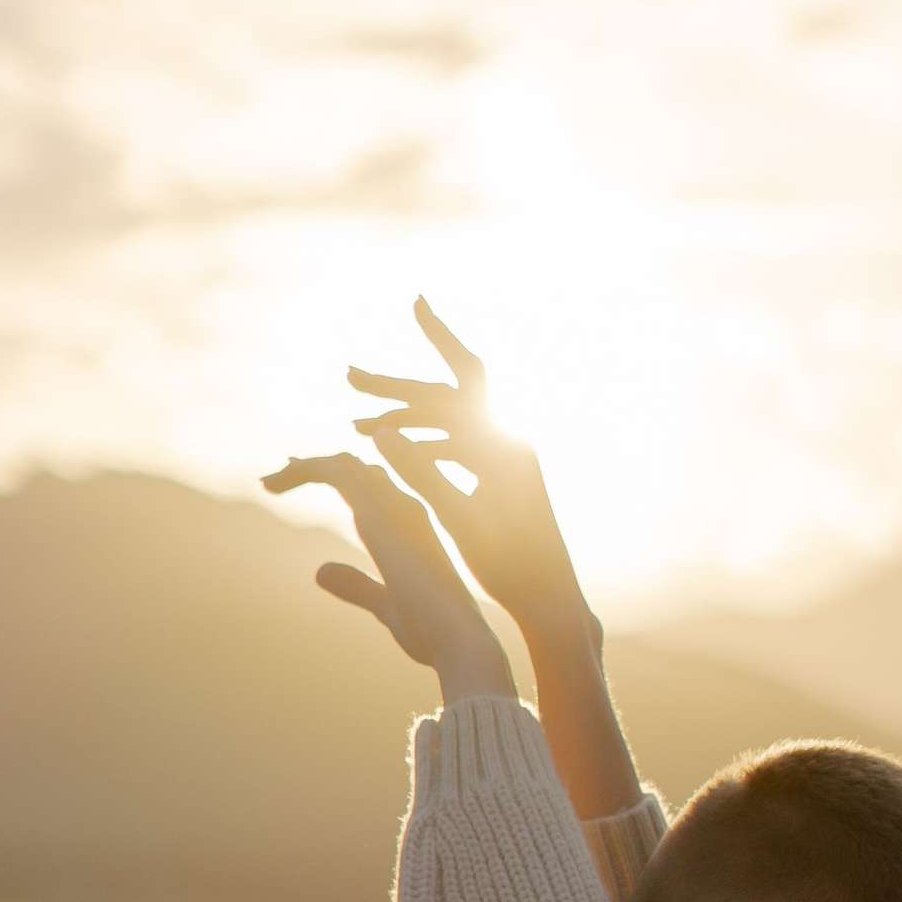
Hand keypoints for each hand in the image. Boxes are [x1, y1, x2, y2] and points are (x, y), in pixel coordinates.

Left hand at [263, 446, 515, 702]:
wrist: (458, 641)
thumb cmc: (433, 632)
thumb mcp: (385, 605)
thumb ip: (356, 585)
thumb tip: (320, 572)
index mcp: (411, 526)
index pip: (370, 485)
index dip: (335, 477)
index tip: (299, 480)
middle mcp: (406, 506)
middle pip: (354, 468)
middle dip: (313, 469)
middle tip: (274, 481)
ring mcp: (396, 505)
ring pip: (343, 464)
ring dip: (303, 468)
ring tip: (269, 482)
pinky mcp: (380, 512)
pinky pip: (335, 473)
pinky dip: (305, 470)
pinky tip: (277, 484)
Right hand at [348, 301, 593, 645]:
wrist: (553, 601)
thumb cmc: (509, 566)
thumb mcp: (456, 518)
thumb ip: (418, 472)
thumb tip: (379, 433)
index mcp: (500, 443)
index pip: (465, 374)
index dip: (439, 335)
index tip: (415, 301)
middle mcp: (507, 442)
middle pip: (446, 399)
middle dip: (396, 389)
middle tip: (349, 376)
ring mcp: (506, 460)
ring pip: (449, 426)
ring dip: (405, 421)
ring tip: (356, 424)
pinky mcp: (503, 480)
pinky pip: (457, 449)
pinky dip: (424, 447)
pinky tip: (396, 455)